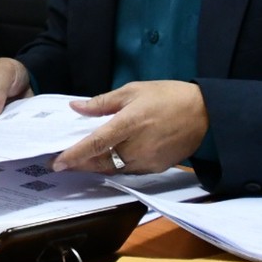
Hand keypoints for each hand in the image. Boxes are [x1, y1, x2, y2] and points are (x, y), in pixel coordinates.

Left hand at [51, 80, 209, 174]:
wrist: (204, 113)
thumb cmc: (167, 97)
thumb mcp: (133, 91)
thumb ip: (102, 102)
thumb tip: (75, 107)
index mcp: (128, 124)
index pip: (95, 144)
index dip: (74, 155)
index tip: (56, 163)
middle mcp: (137, 147)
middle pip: (101, 162)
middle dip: (80, 164)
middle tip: (62, 162)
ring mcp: (148, 160)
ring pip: (114, 169)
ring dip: (96, 166)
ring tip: (80, 160)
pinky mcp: (156, 168)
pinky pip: (129, 171)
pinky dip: (115, 167)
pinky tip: (106, 159)